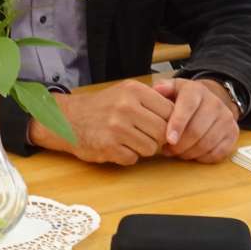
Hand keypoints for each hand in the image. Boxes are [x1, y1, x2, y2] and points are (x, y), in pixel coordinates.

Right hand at [27, 80, 174, 164]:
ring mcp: (116, 128)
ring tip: (129, 141)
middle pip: (163, 132)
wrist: (67, 119)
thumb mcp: (126, 93)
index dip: (170, 124)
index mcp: (134, 91)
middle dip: (157, 138)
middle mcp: (126, 107)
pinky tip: (116, 147)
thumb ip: (152, 101)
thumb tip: (183, 115)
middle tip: (144, 136)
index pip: (170, 112)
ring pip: (150, 148)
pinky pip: (133, 159)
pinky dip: (127, 156)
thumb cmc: (102, 107)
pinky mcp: (108, 147)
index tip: (162, 127)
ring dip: (143, 149)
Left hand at [152, 78, 240, 162]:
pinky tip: (192, 153)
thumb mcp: (173, 88)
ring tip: (177, 152)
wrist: (210, 102)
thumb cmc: (185, 99)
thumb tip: (157, 89)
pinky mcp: (233, 133)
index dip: (178, 124)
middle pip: (196, 130)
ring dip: (189, 153)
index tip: (169, 139)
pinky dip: (202, 158)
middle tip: (168, 149)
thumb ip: (163, 88)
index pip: (188, 107)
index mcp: (196, 91)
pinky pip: (217, 153)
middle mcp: (215, 103)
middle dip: (179, 145)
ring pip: (206, 144)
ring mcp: (226, 118)